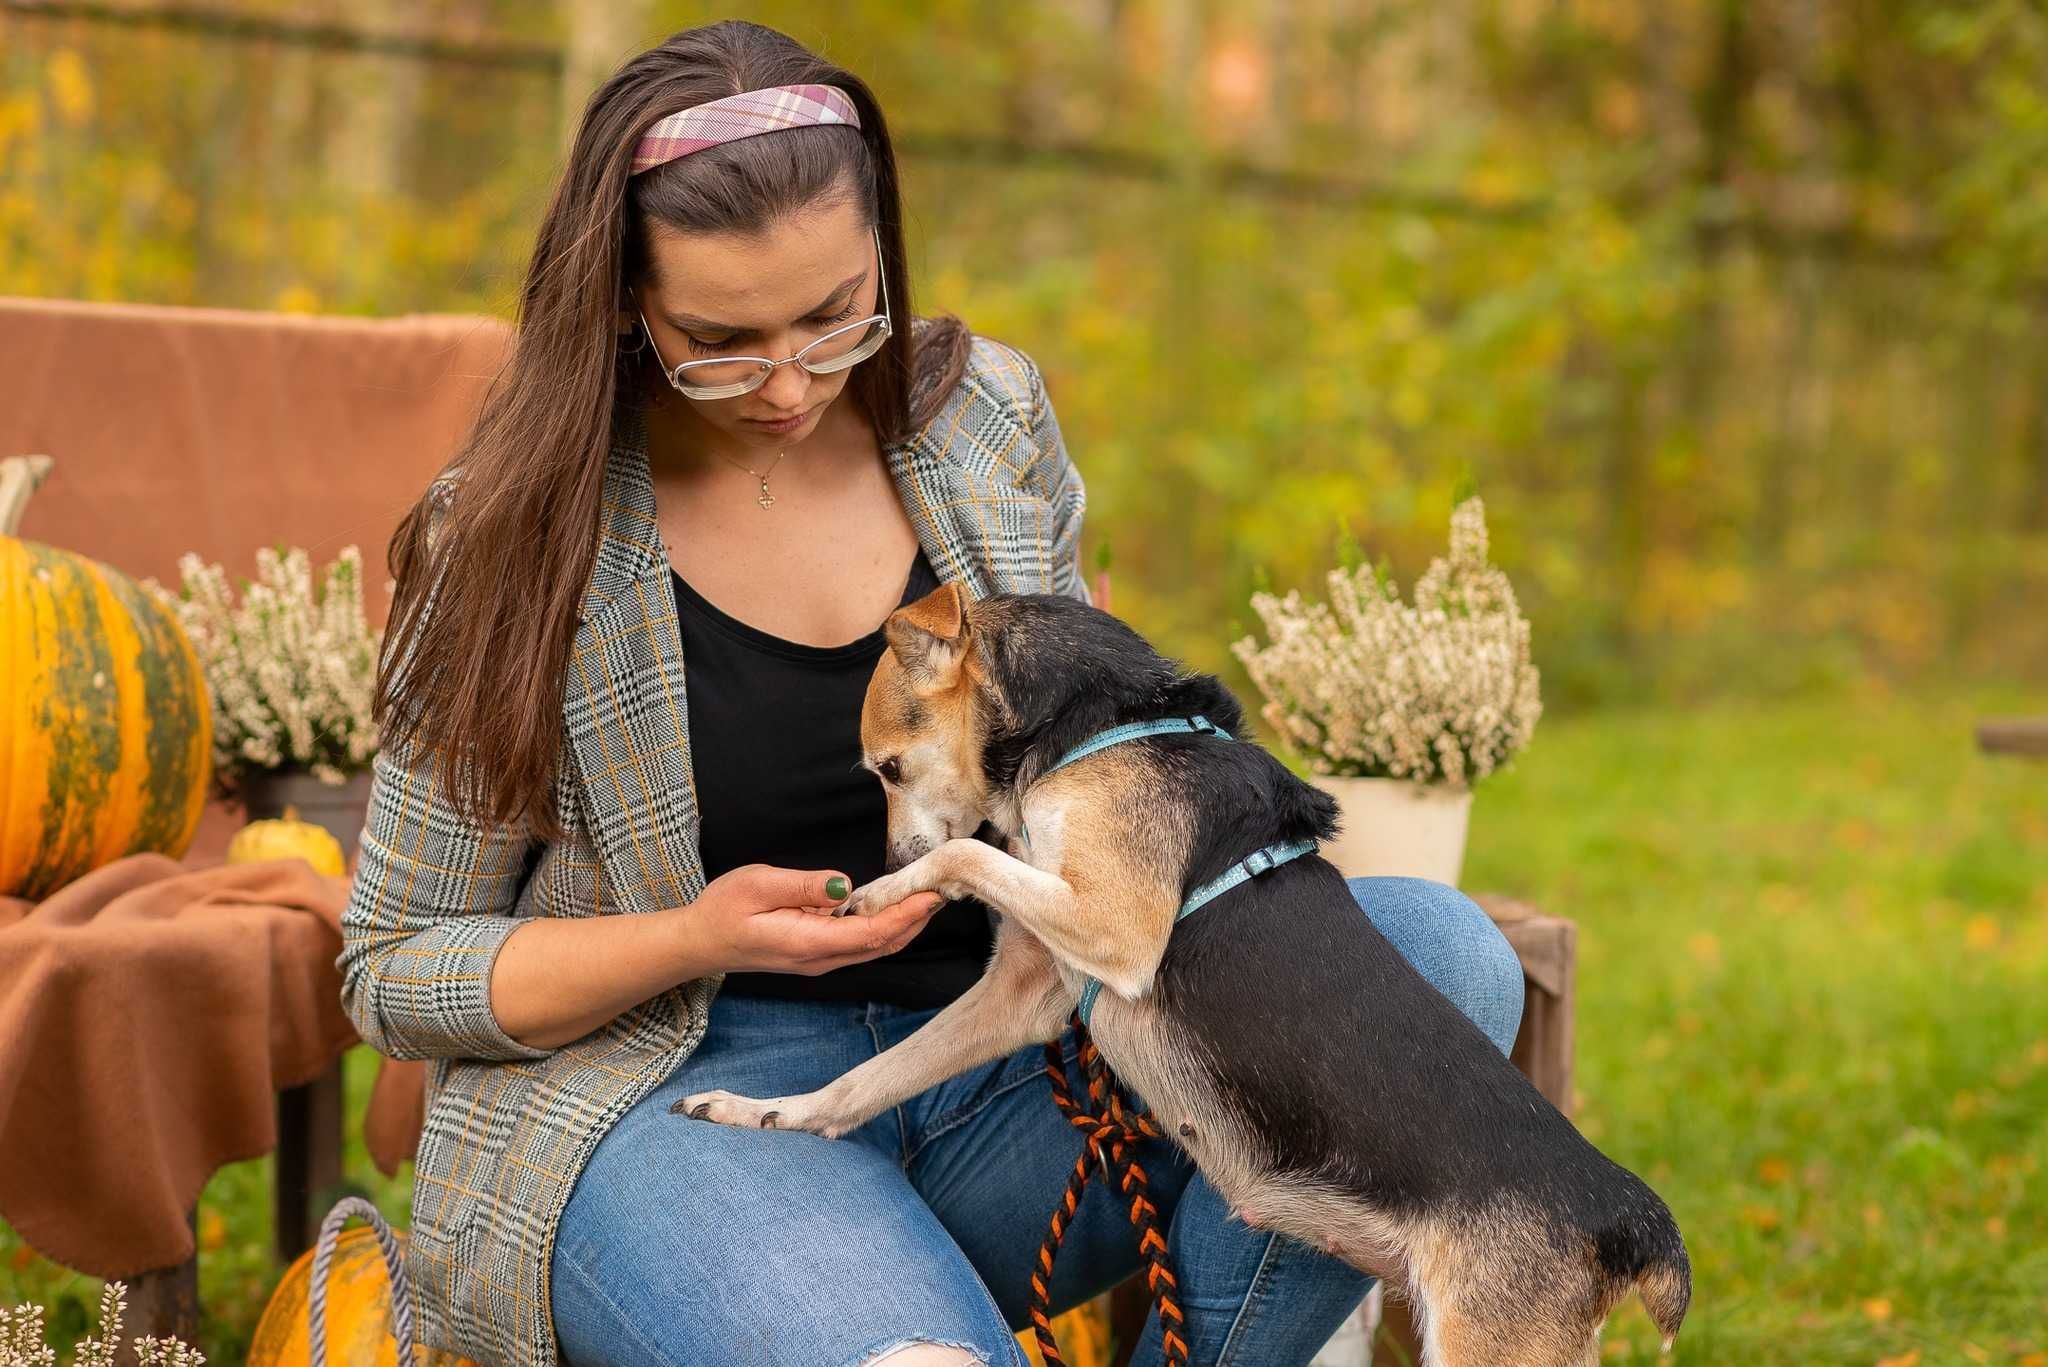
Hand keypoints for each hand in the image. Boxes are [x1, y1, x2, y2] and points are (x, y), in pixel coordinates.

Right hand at [670, 863, 943, 976]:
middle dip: (916, 920)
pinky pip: (862, 944)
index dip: (906, 915)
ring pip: (875, 947)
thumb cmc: (724, 910)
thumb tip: (845, 884)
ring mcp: (820, 961)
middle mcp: (821, 959)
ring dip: (905, 925)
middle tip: (945, 888)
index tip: (932, 893)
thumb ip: (803, 885)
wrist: (701, 942)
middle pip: (883, 944)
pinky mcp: (818, 954)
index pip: (872, 933)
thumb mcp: (758, 884)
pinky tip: (896, 907)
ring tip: (929, 896)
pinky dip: (886, 927)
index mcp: (809, 942)